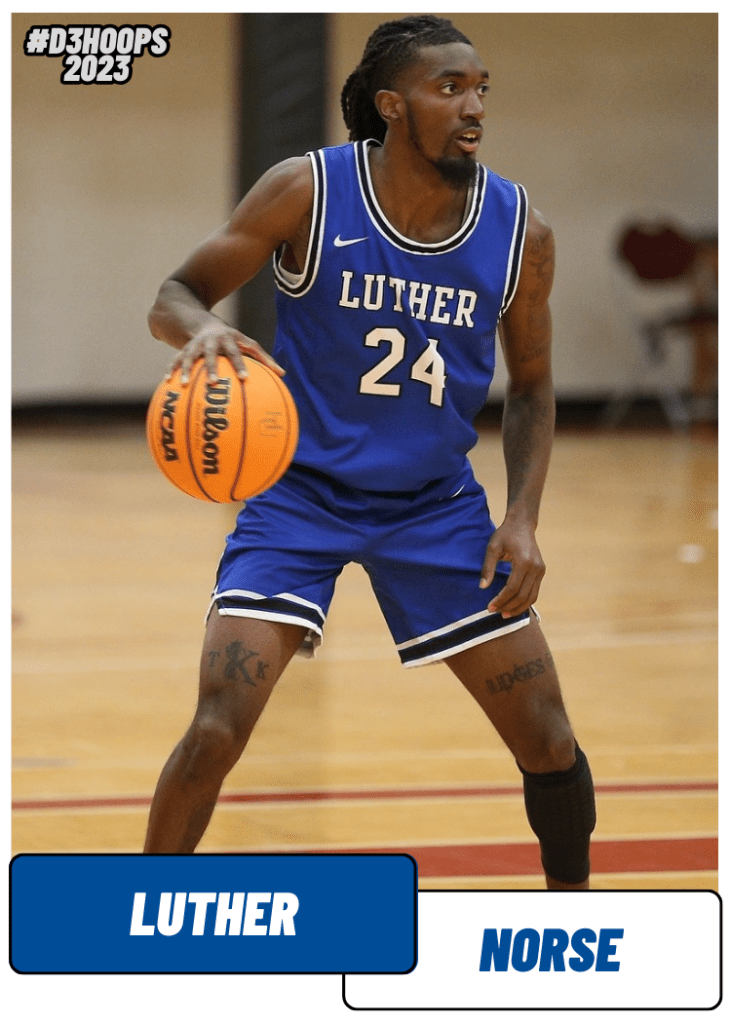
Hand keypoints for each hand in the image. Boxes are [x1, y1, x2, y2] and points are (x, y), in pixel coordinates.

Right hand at [166, 323, 283, 384]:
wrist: (205, 323)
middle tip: (212, 382)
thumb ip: (264, 359)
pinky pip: (175, 359)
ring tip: (183, 384)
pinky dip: (172, 369)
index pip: (236, 353)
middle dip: (210, 367)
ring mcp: (196, 345)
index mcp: (229, 340)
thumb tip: (283, 374)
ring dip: (186, 369)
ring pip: (189, 356)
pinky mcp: (183, 349)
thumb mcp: (247, 344)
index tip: (244, 379)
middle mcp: (211, 341)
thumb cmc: (232, 340)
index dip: (240, 365)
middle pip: (211, 354)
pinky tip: (167, 381)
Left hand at [479, 518, 545, 618]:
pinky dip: (525, 602)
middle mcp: (535, 567)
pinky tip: (514, 606)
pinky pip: (534, 592)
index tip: (490, 607)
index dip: (501, 600)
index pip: (512, 588)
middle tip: (494, 611)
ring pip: (531, 597)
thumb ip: (487, 567)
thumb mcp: (492, 547)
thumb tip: (483, 587)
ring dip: (518, 608)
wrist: (522, 524)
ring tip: (504, 614)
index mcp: (523, 561)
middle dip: (508, 606)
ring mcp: (540, 570)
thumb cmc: (505, 534)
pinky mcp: (541, 571)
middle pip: (523, 595)